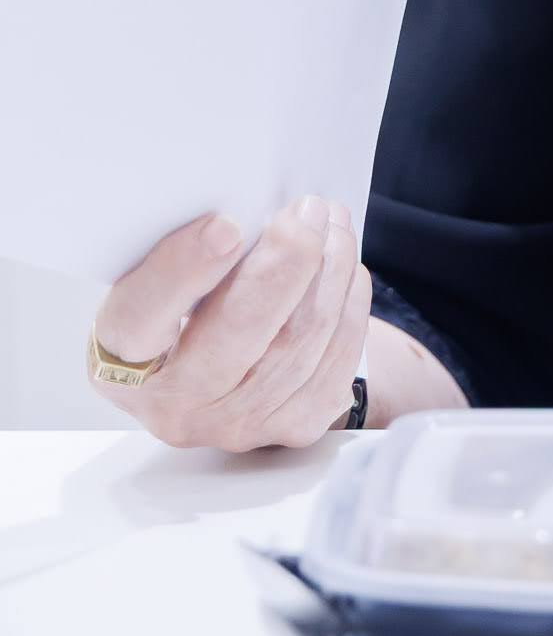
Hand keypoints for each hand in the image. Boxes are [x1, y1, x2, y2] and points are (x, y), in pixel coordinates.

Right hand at [89, 200, 371, 451]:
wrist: (224, 377)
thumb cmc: (182, 312)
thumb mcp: (154, 285)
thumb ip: (180, 256)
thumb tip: (239, 212)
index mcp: (121, 361)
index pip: (142, 316)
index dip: (182, 271)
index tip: (227, 226)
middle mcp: (176, 408)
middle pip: (240, 332)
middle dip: (286, 260)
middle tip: (307, 208)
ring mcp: (237, 426)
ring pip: (300, 341)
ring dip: (330, 269)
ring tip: (332, 222)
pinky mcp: (293, 427)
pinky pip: (336, 358)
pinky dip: (348, 302)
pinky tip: (345, 267)